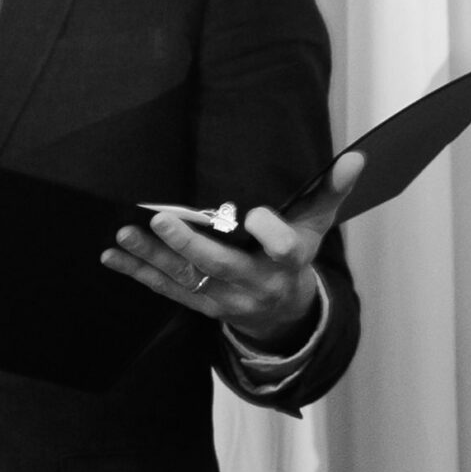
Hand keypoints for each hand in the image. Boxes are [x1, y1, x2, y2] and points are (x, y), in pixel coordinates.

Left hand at [102, 151, 364, 346]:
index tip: (253, 214)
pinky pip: (167, 290)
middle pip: (221, 264)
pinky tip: (114, 257)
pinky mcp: (201, 304)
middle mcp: (255, 283)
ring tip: (124, 234)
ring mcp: (225, 298)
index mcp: (287, 261)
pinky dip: (139, 273)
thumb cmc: (296, 258)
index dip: (269, 232)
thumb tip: (356, 157)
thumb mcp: (317, 227)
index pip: (283, 248)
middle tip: (160, 219)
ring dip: (152, 257)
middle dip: (188, 243)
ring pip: (185, 278)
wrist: (284, 314)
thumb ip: (331, 190)